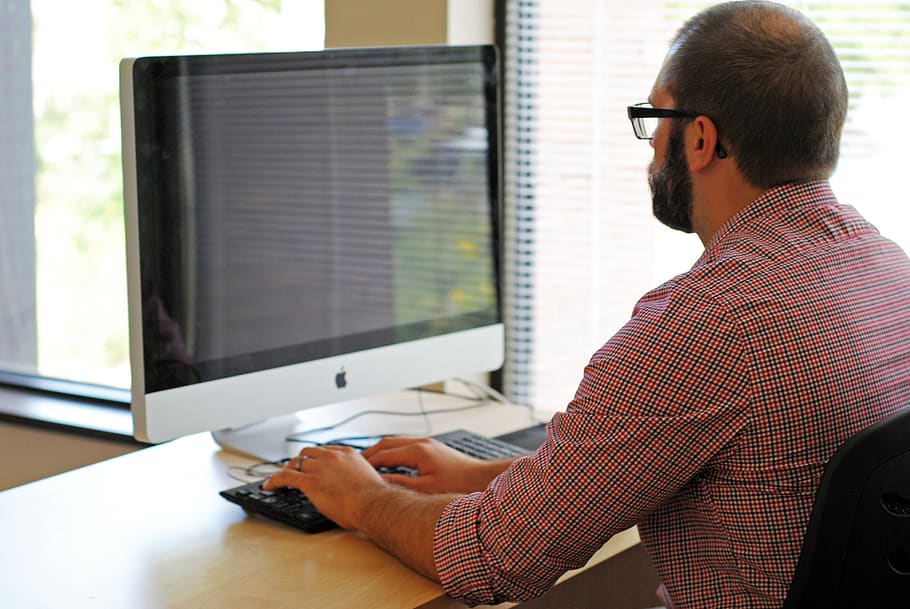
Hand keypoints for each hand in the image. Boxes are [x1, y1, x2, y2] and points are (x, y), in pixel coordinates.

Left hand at [263, 445, 385, 529]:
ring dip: (287, 470)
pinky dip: (274, 480)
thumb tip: (358, 485)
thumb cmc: (374, 497)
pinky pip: (285, 476)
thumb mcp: (369, 478)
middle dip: (300, 461)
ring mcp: (320, 467)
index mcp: (347, 454)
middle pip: (307, 453)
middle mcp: (332, 457)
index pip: (325, 450)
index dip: (316, 458)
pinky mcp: (310, 481)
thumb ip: (359, 476)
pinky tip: (269, 486)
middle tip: (295, 470)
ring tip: (281, 478)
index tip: (312, 463)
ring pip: (295, 463)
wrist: (373, 504)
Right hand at [362, 437, 512, 493]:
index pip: (383, 453)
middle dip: (370, 454)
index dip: (366, 463)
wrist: (482, 479)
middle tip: (356, 466)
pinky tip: (391, 466)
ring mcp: (428, 445)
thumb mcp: (424, 489)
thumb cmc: (458, 485)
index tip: (353, 471)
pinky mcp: (433, 450)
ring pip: (396, 443)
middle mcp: (422, 443)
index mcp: (417, 451)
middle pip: (387, 443)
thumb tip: (379, 482)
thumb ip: (399, 484)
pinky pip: (406, 447)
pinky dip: (394, 454)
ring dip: (382, 453)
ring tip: (369, 466)